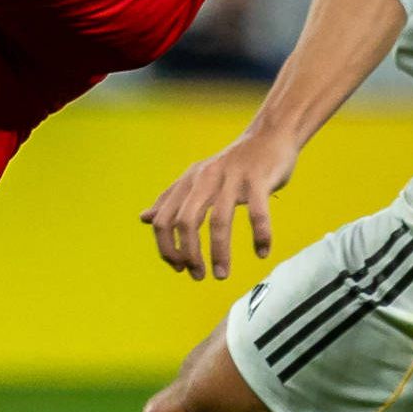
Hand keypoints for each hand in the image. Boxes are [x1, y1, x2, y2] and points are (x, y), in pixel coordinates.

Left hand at [144, 127, 300, 280]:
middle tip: (198, 276)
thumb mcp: (197, 178)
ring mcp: (232, 178)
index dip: (167, 248)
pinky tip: (261, 253)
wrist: (269, 136)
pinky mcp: (258, 179)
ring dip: (219, 253)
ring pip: (219, 221)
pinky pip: (257, 213)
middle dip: (189, 254)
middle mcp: (206, 178)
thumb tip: (144, 218)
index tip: (179, 268)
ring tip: (222, 275)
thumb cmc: (232, 164)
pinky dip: (260, 236)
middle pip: (186, 222)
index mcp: (188, 181)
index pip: (163, 220)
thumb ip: (171, 199)